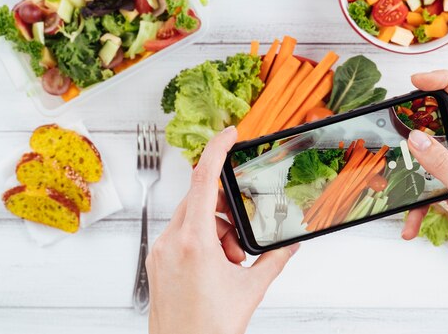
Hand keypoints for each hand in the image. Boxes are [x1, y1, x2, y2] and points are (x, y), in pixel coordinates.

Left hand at [147, 126, 298, 333]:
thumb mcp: (250, 289)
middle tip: (240, 242)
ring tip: (229, 263)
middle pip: (201, 200)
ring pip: (192, 218)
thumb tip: (289, 244)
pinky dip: (203, 241)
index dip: (217, 150)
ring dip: (217, 230)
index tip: (230, 134)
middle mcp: (171, 242)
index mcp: (194, 242)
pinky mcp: (158, 261)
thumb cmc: (207, 329)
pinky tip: (216, 267)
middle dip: (226, 212)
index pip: (203, 180)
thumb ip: (273, 260)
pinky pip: (183, 235)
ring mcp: (160, 251)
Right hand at [401, 71, 447, 333]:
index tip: (418, 81)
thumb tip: (416, 137)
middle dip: (421, 124)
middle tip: (398, 123)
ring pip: (433, 154)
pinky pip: (428, 183)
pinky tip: (411, 223)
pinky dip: (416, 201)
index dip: (447, 82)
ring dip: (415, 169)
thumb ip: (443, 165)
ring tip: (400, 180)